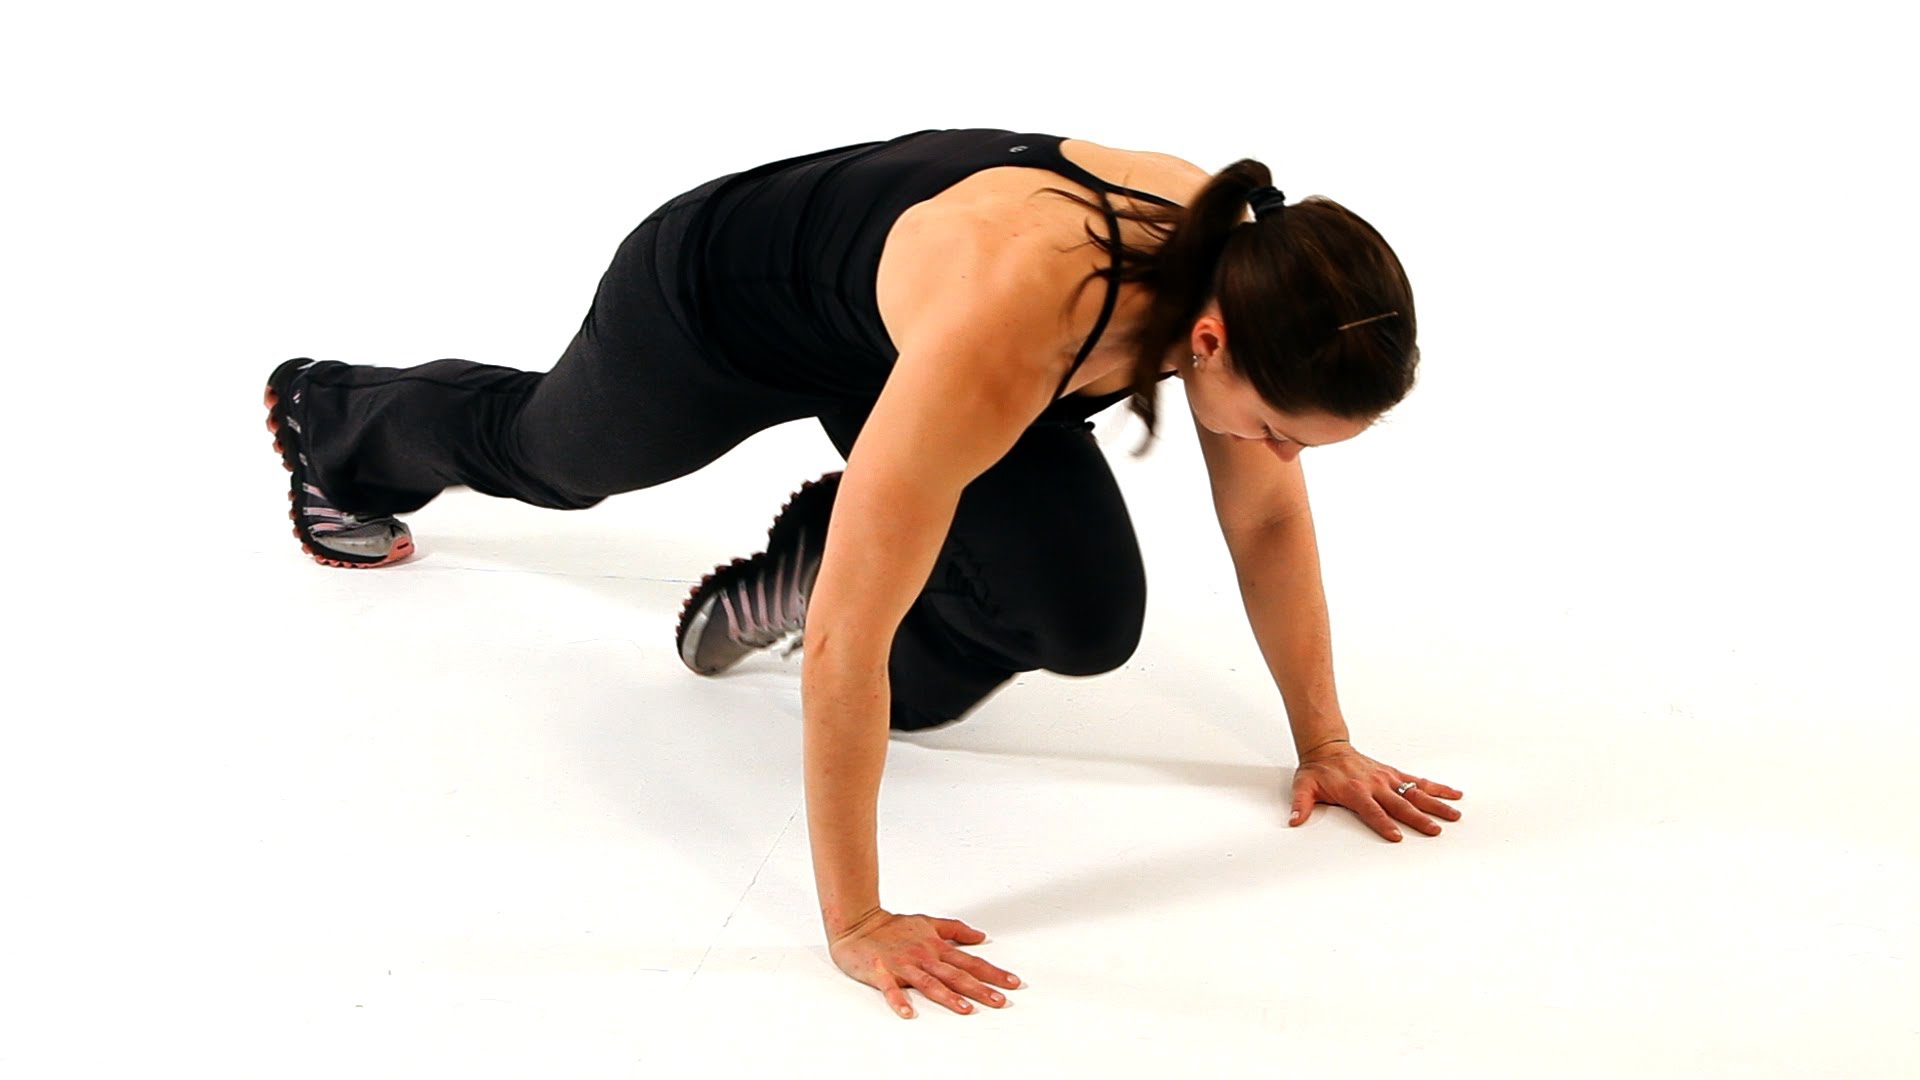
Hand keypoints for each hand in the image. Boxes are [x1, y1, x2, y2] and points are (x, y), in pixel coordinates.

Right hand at [828, 908, 1021, 1018]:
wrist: (858, 923)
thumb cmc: (892, 926)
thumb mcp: (927, 922)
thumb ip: (955, 929)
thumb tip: (980, 936)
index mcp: (935, 947)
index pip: (970, 961)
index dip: (992, 972)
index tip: (1011, 983)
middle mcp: (923, 956)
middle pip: (956, 974)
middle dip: (979, 988)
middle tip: (999, 1000)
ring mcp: (903, 965)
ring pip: (929, 982)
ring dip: (948, 996)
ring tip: (965, 1009)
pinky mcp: (881, 972)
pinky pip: (891, 989)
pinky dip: (899, 1001)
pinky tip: (908, 1013)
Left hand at [1289, 743, 1462, 841]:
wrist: (1327, 748)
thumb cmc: (1317, 771)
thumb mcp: (1303, 786)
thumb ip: (1300, 804)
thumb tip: (1294, 820)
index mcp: (1355, 791)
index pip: (1372, 811)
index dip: (1384, 824)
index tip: (1396, 836)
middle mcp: (1375, 784)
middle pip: (1400, 804)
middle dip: (1418, 818)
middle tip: (1435, 830)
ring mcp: (1387, 778)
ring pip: (1415, 792)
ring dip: (1436, 804)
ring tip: (1455, 815)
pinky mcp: (1394, 774)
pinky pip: (1419, 781)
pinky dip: (1437, 787)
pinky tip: (1454, 794)